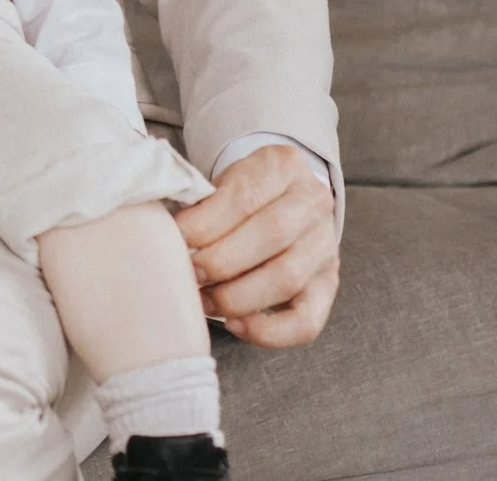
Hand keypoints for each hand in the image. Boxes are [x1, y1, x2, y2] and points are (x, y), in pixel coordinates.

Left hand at [175, 141, 338, 346]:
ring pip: (287, 278)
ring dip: (236, 296)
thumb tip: (168, 238)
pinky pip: (307, 320)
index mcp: (283, 166)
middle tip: (188, 273)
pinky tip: (235, 325)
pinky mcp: (328, 286)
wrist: (281, 198)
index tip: (175, 238)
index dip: (207, 222)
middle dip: (220, 261)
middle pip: (271, 235)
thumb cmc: (241, 193)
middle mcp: (313, 203)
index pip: (246, 196)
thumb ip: (202, 203)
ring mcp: (325, 247)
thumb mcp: (223, 180)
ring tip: (204, 299)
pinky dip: (270, 331)